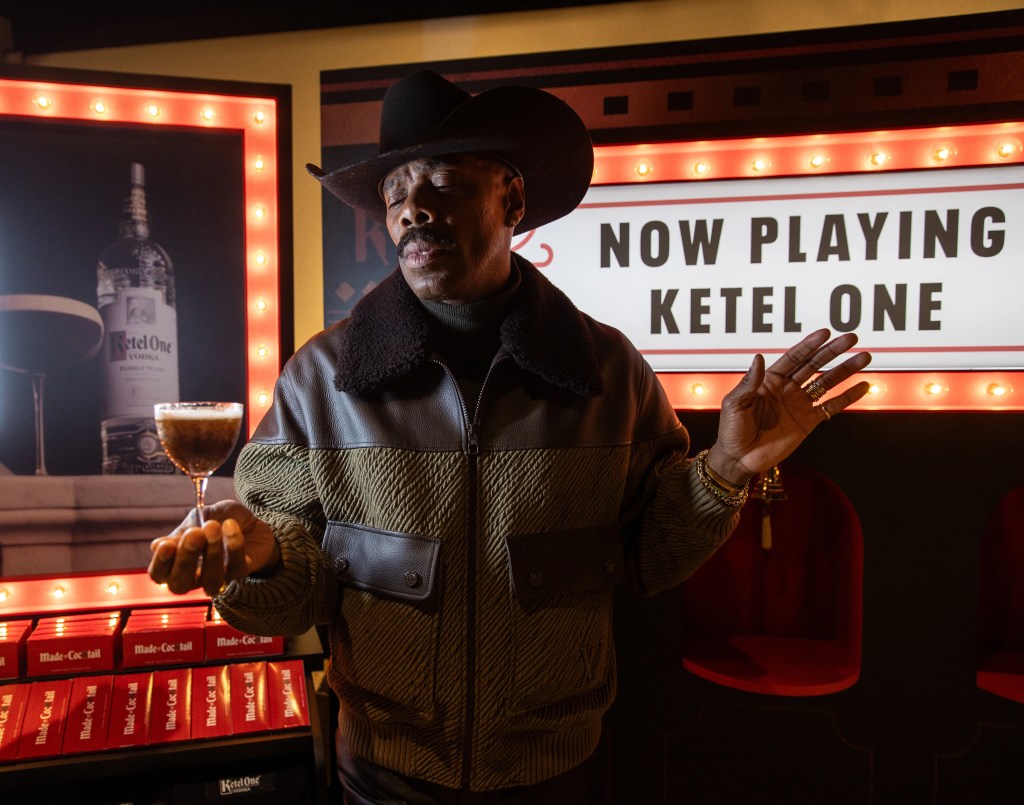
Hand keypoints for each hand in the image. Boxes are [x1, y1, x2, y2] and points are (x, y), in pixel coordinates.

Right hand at [148, 500, 280, 596]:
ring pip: (210, 581)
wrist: (249, 519)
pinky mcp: (241, 572)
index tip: (165, 545)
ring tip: (213, 526)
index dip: (160, 564)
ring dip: (211, 553)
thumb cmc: (217, 520)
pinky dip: (233, 545)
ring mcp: (219, 577)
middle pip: (181, 584)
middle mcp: (195, 577)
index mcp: (177, 563)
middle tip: (194, 534)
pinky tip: (230, 526)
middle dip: (186, 559)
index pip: (160, 575)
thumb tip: (157, 546)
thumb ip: (181, 531)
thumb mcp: (196, 518)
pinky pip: (236, 566)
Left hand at [707, 329, 871, 485]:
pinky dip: (848, 397)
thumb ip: (749, 384)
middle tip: (851, 338)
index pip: (793, 358)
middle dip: (832, 351)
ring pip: (826, 383)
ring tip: (864, 357)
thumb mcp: (734, 404)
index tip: (825, 333)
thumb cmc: (731, 430)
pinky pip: (831, 407)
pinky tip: (863, 386)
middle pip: (814, 365)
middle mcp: (787, 389)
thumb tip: (759, 358)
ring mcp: (799, 405)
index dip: (809, 345)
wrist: (739, 459)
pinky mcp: (808, 422)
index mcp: (769, 380)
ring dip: (845, 370)